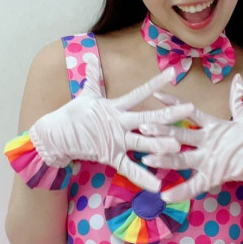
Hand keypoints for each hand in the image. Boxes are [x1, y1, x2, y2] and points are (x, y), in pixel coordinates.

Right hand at [28, 60, 193, 191]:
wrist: (53, 135)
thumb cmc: (71, 115)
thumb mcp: (85, 95)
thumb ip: (93, 77)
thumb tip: (90, 57)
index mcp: (115, 107)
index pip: (139, 92)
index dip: (155, 83)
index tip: (171, 74)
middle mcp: (118, 122)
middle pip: (148, 117)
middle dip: (169, 113)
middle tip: (189, 108)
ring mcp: (115, 139)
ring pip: (142, 141)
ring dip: (160, 144)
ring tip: (178, 146)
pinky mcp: (110, 156)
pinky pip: (129, 168)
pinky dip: (143, 177)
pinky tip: (158, 186)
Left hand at [139, 74, 242, 201]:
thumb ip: (236, 98)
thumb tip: (239, 78)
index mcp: (214, 126)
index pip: (190, 111)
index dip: (173, 103)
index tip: (156, 96)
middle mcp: (208, 141)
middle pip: (181, 134)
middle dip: (161, 131)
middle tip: (143, 126)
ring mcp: (210, 159)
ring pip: (183, 159)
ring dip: (164, 158)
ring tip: (146, 158)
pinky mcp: (214, 176)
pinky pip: (194, 186)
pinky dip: (180, 191)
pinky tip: (164, 195)